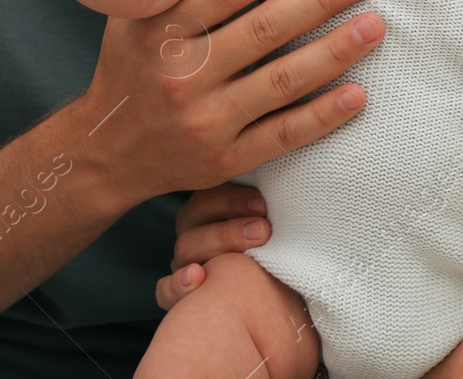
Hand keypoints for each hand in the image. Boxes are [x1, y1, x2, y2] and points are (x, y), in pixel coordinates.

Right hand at [73, 0, 385, 210]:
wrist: (106, 153)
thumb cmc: (131, 68)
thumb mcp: (133, 13)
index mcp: (160, 30)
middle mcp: (181, 74)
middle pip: (264, 30)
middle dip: (320, 0)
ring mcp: (204, 121)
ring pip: (282, 81)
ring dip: (334, 51)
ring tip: (373, 26)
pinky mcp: (223, 159)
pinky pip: (283, 134)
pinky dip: (324, 116)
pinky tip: (359, 94)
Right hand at [154, 184, 271, 309]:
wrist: (281, 297)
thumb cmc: (279, 252)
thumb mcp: (275, 222)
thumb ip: (272, 202)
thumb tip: (297, 166)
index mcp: (212, 208)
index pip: (210, 192)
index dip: (233, 197)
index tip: (264, 203)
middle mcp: (194, 231)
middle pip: (196, 216)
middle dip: (231, 221)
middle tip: (264, 229)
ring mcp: (184, 263)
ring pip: (186, 247)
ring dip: (218, 242)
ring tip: (252, 245)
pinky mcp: (178, 295)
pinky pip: (165, 290)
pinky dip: (177, 284)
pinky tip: (198, 277)